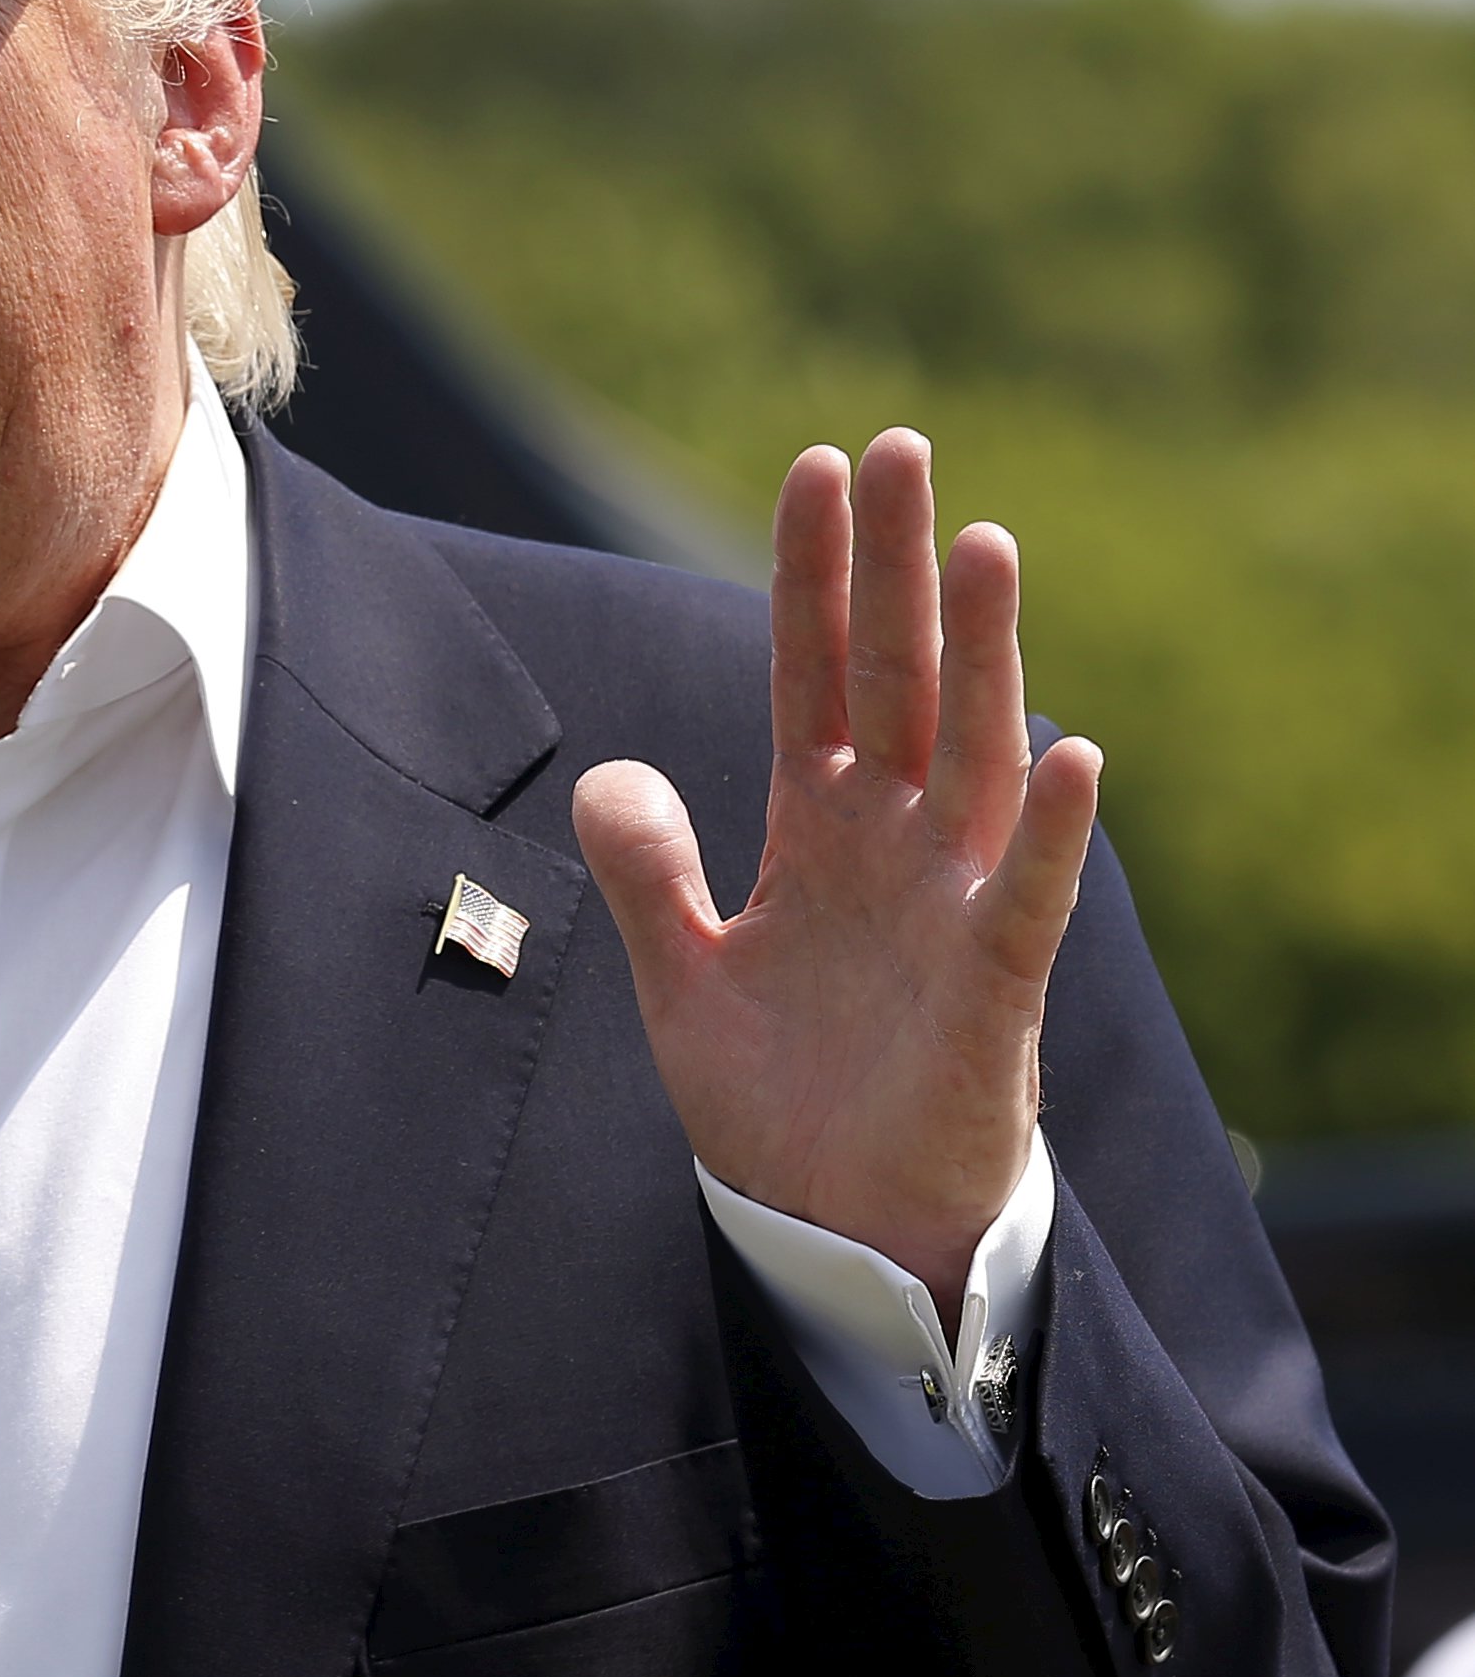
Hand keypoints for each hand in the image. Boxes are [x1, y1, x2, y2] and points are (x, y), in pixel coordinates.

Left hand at [572, 431, 1102, 1308]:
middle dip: (897, 567)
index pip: (814, 674)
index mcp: (821, 831)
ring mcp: (950, 907)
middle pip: (898, 679)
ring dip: (980, 653)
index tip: (817, 469)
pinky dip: (1048, 830)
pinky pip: (1026, 898)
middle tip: (902, 446)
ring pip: (972, 755)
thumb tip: (609, 770)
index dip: (812, 578)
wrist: (837, 1230)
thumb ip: (647, 873)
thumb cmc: (779, 1103)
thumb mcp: (684, 977)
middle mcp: (896, 846)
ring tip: (986, 542)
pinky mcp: (992, 990)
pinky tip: (1068, 751)